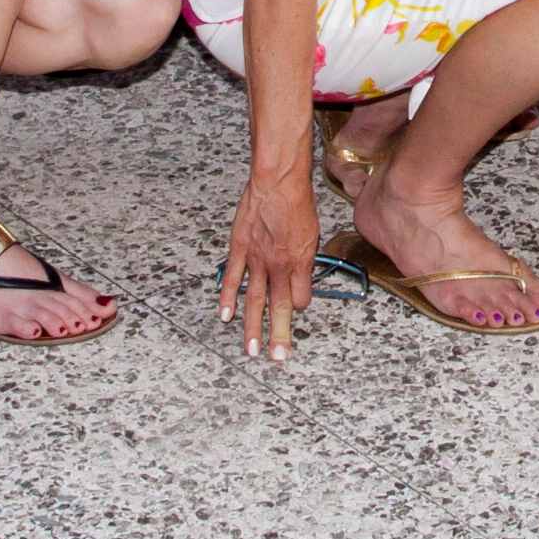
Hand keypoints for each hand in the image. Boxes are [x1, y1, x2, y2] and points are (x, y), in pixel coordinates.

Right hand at [220, 164, 319, 360]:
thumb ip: (306, 261)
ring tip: (251, 350)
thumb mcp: (313, 235)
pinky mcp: (239, 248)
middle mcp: (279, 265)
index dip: (300, 306)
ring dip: (252, 327)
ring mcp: (257, 259)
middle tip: (277, 358)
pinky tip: (225, 316)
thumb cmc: (298, 203)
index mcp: (299, 262)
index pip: (301, 298)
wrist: (278, 181)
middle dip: (278, 335)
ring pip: (255, 300)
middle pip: (279, 307)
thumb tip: (302, 281)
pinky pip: (232, 278)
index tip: (296, 310)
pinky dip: (228, 298)